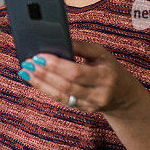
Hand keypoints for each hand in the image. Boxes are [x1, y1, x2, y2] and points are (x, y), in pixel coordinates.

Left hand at [17, 40, 143, 113]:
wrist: (124, 96)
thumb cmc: (109, 68)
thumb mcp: (101, 54)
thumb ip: (80, 47)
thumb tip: (56, 39)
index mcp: (105, 76)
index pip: (76, 72)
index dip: (56, 65)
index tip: (39, 56)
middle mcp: (99, 94)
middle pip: (66, 85)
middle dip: (44, 74)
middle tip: (28, 62)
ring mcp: (90, 105)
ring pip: (61, 95)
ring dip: (40, 83)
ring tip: (25, 71)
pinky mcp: (82, 110)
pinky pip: (61, 100)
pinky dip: (45, 89)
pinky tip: (34, 80)